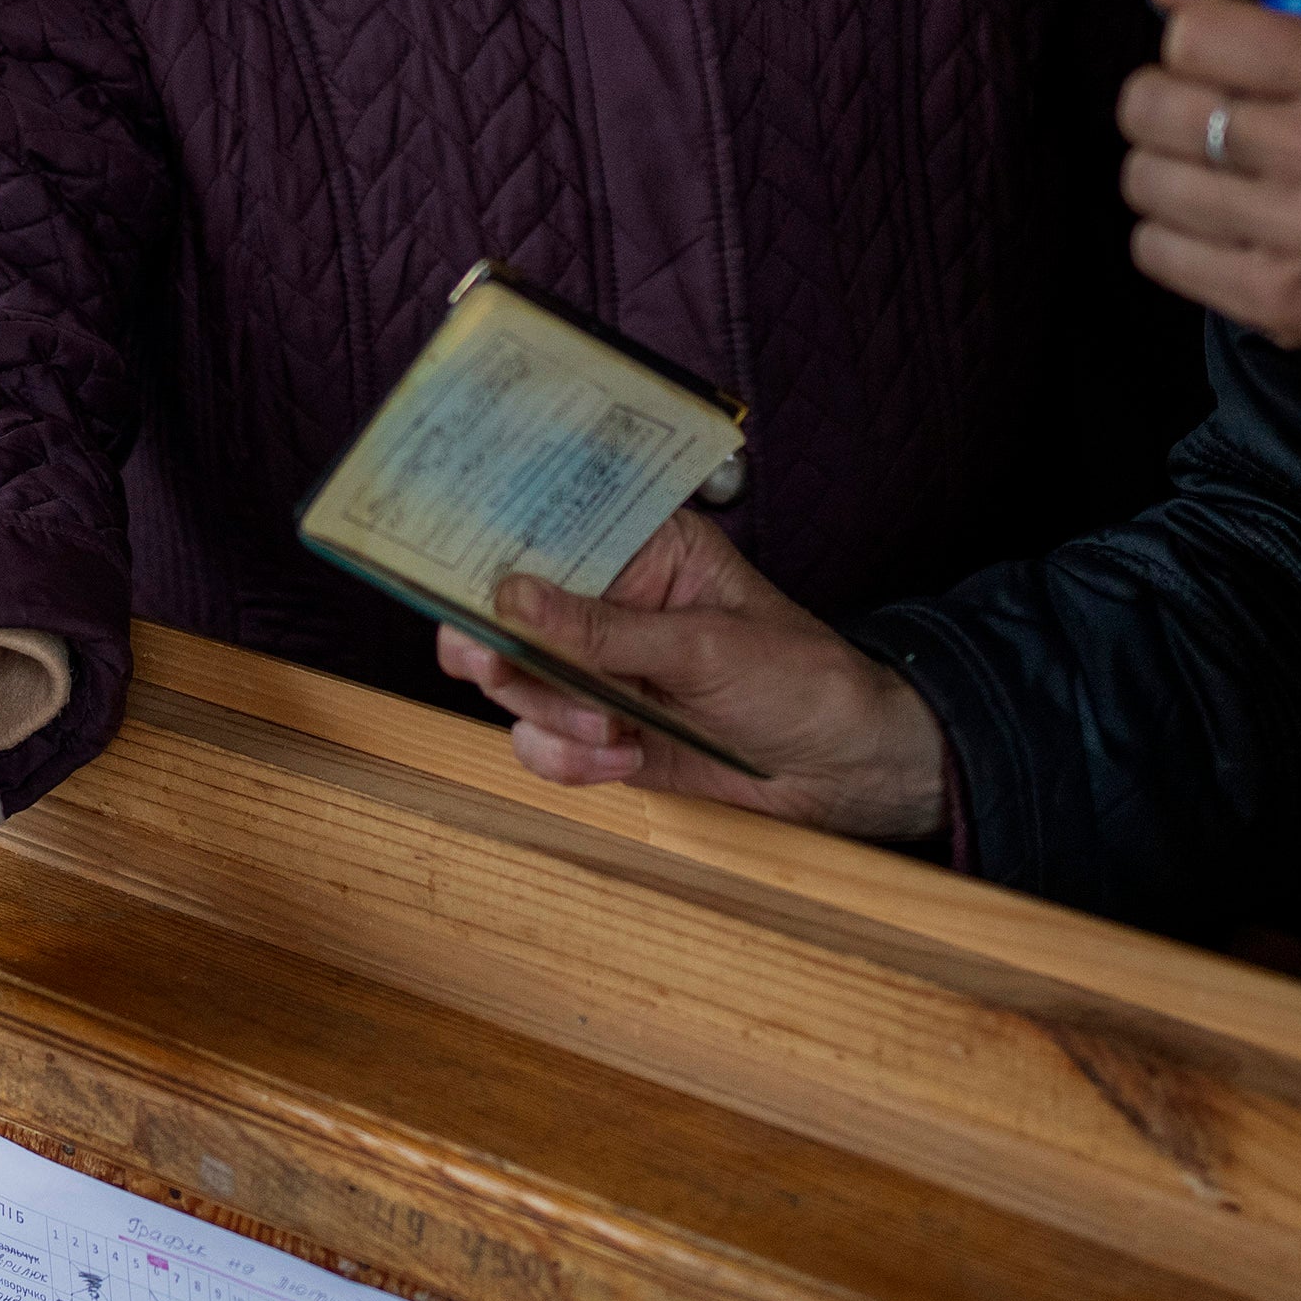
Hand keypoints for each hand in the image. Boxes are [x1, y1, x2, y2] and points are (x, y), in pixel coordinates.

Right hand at [434, 511, 947, 844]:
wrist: (843, 770)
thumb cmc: (800, 679)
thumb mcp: (704, 646)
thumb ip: (602, 630)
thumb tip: (512, 598)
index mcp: (639, 547)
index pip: (545, 530)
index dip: (490, 546)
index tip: (457, 573)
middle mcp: (606, 601)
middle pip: (504, 614)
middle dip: (505, 650)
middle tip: (500, 666)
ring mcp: (597, 668)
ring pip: (513, 685)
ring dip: (552, 712)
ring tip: (614, 728)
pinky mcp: (599, 729)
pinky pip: (541, 743)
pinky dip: (570, 759)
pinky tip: (625, 759)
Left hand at [1124, 0, 1300, 400]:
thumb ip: (1296, 4)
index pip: (1199, 34)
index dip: (1186, 36)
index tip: (1202, 51)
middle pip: (1154, 106)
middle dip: (1157, 98)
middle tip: (1187, 107)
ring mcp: (1300, 233)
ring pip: (1144, 179)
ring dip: (1161, 166)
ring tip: (1202, 167)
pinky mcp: (1277, 301)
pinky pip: (1156, 252)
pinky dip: (1167, 233)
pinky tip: (1209, 221)